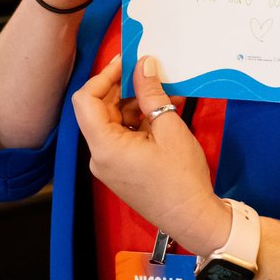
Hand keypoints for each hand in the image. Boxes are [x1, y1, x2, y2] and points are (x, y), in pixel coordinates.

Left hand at [72, 55, 231, 255]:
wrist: (193, 218)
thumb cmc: (181, 176)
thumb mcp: (169, 128)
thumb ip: (151, 94)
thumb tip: (143, 64)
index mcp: (105, 147)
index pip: (86, 100)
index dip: (103, 76)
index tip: (127, 61)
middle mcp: (100, 156)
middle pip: (100, 109)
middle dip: (124, 87)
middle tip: (149, 70)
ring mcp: (110, 164)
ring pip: (114, 121)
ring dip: (137, 103)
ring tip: (167, 91)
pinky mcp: (122, 169)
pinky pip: (124, 135)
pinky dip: (141, 119)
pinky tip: (166, 109)